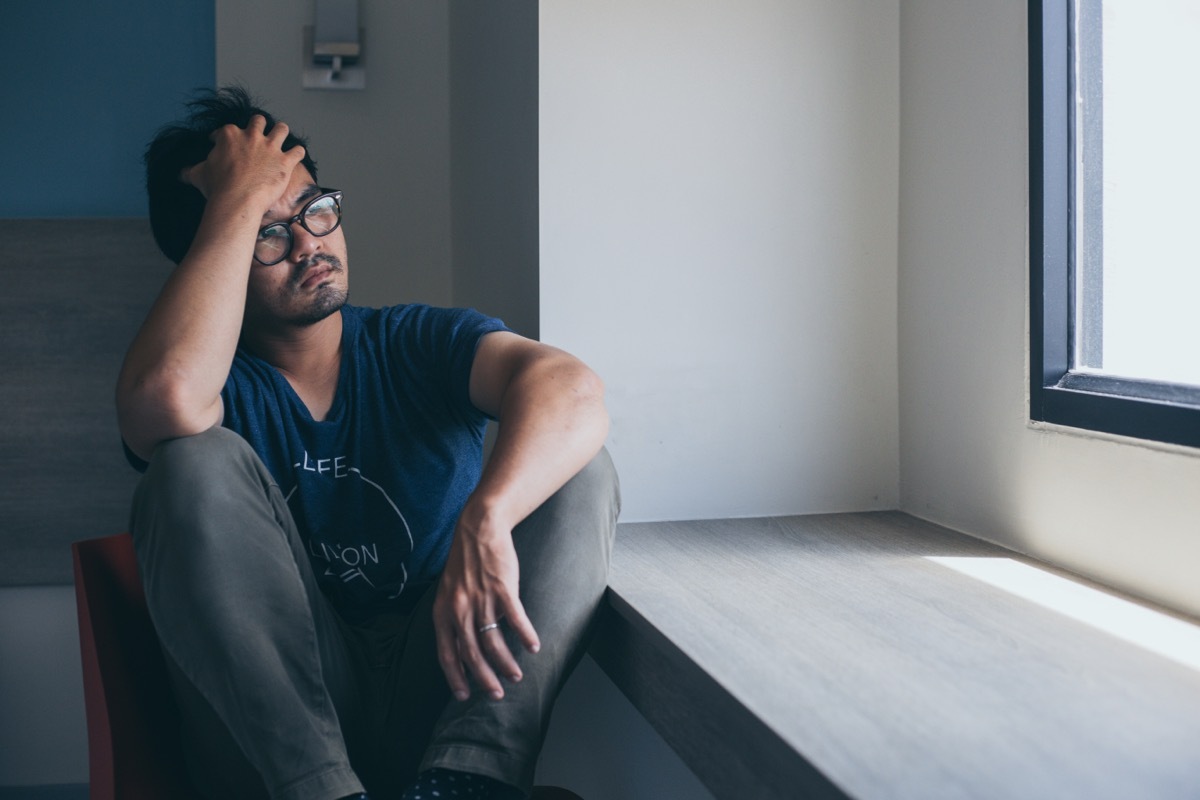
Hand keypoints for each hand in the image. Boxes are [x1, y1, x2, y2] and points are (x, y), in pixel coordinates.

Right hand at [179, 114, 304, 211]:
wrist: (237, 200)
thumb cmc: (217, 187)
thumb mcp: (199, 175)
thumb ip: (190, 171)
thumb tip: (180, 173)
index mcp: (229, 135)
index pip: (228, 129)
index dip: (226, 136)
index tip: (225, 143)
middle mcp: (251, 136)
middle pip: (258, 120)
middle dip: (259, 126)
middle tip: (259, 135)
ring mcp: (270, 147)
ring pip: (282, 128)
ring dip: (281, 132)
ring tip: (281, 137)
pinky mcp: (285, 161)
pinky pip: (298, 150)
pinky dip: (297, 153)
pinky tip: (295, 155)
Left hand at [432, 520, 539, 700]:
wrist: (478, 529)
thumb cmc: (465, 562)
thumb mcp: (448, 592)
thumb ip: (453, 619)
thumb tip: (461, 647)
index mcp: (443, 612)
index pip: (446, 653)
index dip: (455, 677)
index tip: (464, 695)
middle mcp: (460, 609)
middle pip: (471, 653)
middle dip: (484, 678)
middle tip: (496, 695)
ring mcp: (481, 599)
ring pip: (493, 641)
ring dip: (505, 663)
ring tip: (515, 676)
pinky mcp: (502, 588)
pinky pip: (515, 618)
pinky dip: (525, 635)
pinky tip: (533, 647)